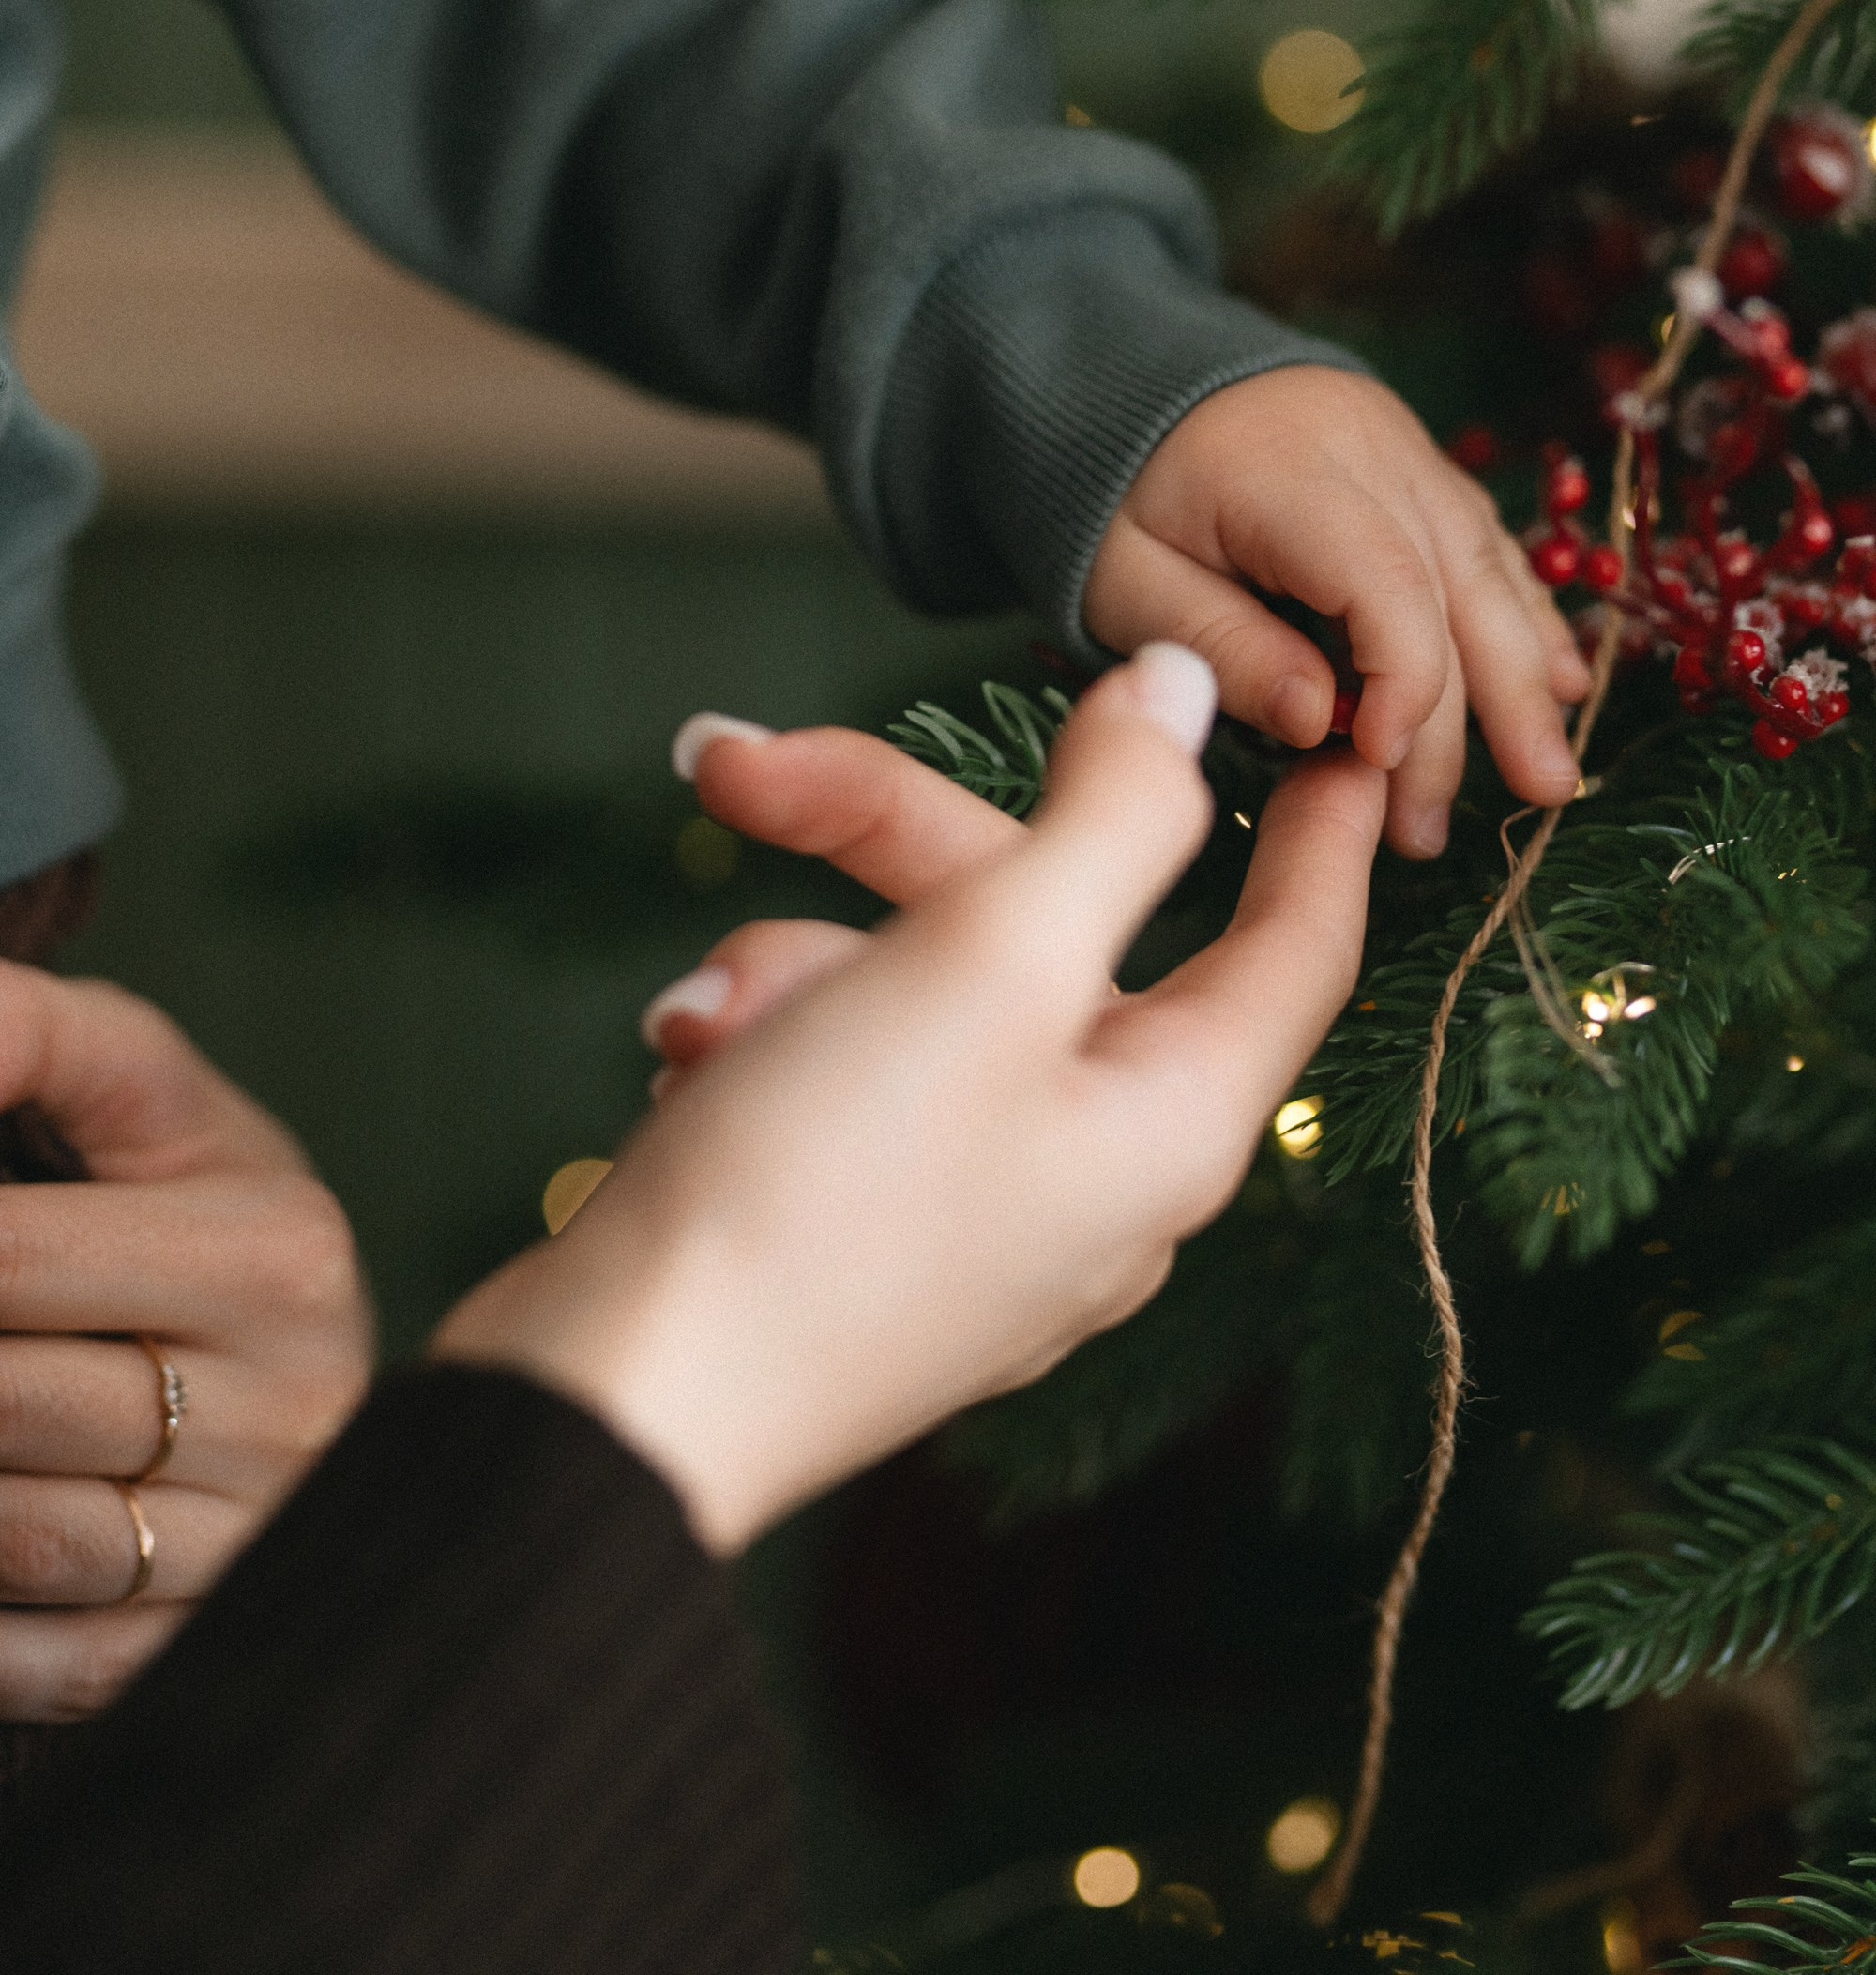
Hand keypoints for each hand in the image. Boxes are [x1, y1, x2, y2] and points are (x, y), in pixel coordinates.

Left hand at [0, 972, 373, 1718]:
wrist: (334, 1372)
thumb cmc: (214, 1220)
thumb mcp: (161, 1106)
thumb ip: (48, 1037)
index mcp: (279, 1253)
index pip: (9, 1259)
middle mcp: (292, 1404)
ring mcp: (256, 1539)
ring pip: (14, 1536)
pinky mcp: (207, 1644)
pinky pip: (41, 1657)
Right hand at [435, 645, 1383, 1553]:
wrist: (614, 1404)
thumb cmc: (821, 1194)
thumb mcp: (989, 965)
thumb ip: (1112, 815)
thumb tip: (1184, 696)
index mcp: (1170, 1119)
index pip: (1292, 946)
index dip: (1320, 833)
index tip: (1347, 745)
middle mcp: (1094, 1167)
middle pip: (1045, 921)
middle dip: (889, 835)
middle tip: (744, 767)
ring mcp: (972, 1201)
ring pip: (917, 981)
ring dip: (795, 961)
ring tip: (702, 1018)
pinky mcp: (859, 1219)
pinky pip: (841, 1061)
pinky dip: (764, 1035)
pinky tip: (687, 1069)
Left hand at [1083, 366, 1589, 858]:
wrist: (1120, 375)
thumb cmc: (1113, 496)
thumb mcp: (1125, 580)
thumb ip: (1220, 645)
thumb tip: (1324, 723)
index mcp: (1290, 474)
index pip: (1386, 585)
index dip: (1406, 684)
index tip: (1384, 768)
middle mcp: (1371, 451)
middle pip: (1455, 587)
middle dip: (1485, 710)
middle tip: (1504, 810)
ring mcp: (1406, 450)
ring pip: (1489, 569)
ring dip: (1525, 677)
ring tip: (1550, 777)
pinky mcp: (1418, 463)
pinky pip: (1487, 543)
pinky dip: (1524, 617)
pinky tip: (1564, 682)